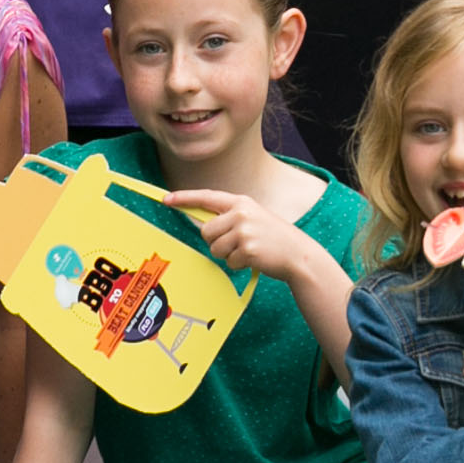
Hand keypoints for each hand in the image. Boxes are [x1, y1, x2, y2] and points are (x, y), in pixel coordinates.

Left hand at [163, 187, 308, 284]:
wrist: (297, 254)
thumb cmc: (272, 237)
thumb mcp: (252, 217)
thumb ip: (229, 217)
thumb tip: (201, 224)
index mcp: (240, 202)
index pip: (206, 197)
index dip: (184, 198)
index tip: (166, 199)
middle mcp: (240, 213)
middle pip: (206, 231)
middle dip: (216, 241)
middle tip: (237, 243)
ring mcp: (244, 231)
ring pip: (214, 248)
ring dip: (228, 255)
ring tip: (248, 251)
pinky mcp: (247, 249)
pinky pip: (228, 261)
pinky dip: (238, 264)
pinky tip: (254, 259)